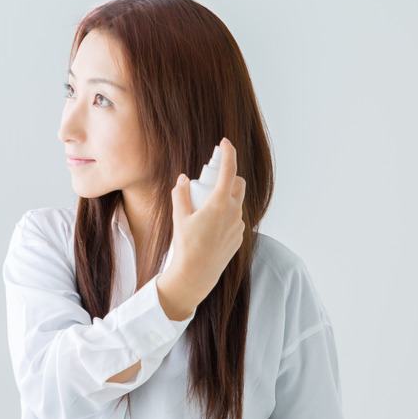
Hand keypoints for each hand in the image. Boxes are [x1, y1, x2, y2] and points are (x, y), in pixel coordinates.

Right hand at [165, 137, 246, 295]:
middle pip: (238, 184)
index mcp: (219, 204)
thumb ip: (181, 194)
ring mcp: (238, 226)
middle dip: (228, 177)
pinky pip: (235, 219)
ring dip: (225, 198)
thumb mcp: (179, 217)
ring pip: (236, 202)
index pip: (229, 170)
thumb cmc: (186, 246)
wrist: (196, 275)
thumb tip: (183, 180)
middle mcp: (233, 212)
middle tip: (210, 182)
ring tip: (205, 209)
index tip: (225, 143)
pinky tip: (210, 227)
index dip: (228, 153)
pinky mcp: (238, 237)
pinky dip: (225, 215)